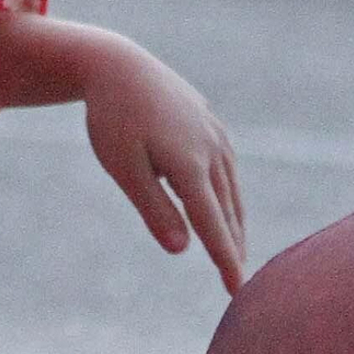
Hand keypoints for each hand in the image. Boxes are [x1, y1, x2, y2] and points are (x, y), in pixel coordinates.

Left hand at [81, 44, 245, 295]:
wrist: (117, 64)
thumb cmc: (113, 120)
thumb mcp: (124, 168)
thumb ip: (154, 209)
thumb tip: (182, 249)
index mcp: (189, 164)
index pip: (212, 224)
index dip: (225, 259)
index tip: (237, 289)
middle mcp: (210, 150)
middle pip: (226, 210)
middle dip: (233, 246)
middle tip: (240, 281)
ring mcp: (213, 134)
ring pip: (230, 189)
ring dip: (234, 221)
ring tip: (235, 249)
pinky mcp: (209, 123)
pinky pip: (226, 167)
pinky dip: (228, 193)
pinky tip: (224, 204)